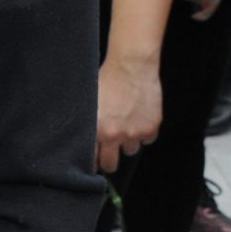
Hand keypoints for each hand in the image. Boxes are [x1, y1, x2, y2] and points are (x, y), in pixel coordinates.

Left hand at [97, 54, 161, 171]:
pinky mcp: (151, 128)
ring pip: (130, 151)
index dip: (92, 160)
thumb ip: (86, 123)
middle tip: (108, 151)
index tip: (92, 159)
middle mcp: (115, 136)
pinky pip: (147, 140)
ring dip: (127, 142)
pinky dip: (143, 133)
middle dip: (109, 160)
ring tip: (124, 125)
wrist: (130, 67)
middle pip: (111, 164)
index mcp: (96, 130)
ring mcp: (135, 134)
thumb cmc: (106, 79)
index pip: (91, 160)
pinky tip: (138, 119)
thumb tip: (78, 137)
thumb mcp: (87, 100)